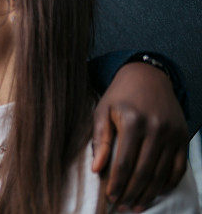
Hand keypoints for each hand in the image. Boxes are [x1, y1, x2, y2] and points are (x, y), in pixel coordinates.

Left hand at [92, 62, 186, 211]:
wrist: (148, 77)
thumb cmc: (119, 96)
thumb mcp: (102, 111)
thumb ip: (100, 140)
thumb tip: (96, 169)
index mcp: (132, 122)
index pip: (124, 162)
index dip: (117, 184)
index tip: (110, 198)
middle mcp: (156, 129)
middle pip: (144, 171)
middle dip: (132, 193)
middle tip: (123, 206)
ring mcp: (173, 134)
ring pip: (161, 173)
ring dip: (149, 193)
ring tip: (137, 205)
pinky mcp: (183, 137)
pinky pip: (178, 167)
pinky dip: (168, 183)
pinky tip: (156, 192)